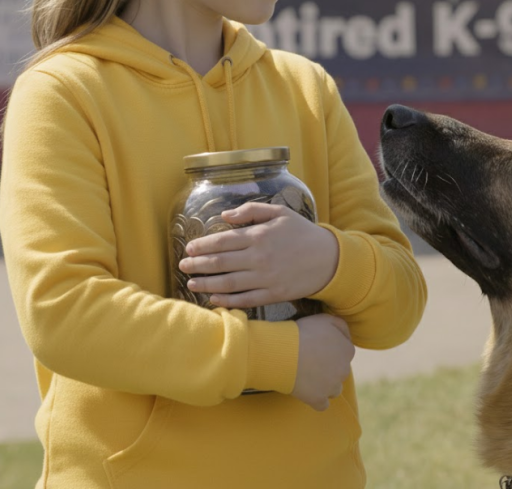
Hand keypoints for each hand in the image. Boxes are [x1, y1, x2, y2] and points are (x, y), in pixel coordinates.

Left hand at [179, 202, 339, 308]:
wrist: (328, 259)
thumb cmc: (302, 232)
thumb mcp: (279, 212)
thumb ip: (251, 211)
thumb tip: (225, 216)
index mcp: (259, 236)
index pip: (223, 241)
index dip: (203, 246)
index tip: (190, 248)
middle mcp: (259, 258)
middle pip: (220, 263)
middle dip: (198, 264)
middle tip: (183, 265)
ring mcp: (265, 279)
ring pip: (228, 283)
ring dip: (206, 284)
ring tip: (191, 283)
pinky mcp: (273, 295)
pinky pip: (244, 300)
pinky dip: (226, 301)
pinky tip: (213, 298)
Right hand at [292, 314, 354, 410]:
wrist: (285, 352)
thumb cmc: (304, 332)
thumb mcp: (325, 318)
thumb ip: (341, 325)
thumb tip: (346, 336)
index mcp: (348, 350)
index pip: (344, 351)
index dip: (331, 348)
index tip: (317, 346)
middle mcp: (344, 370)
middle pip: (339, 370)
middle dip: (329, 366)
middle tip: (311, 360)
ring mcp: (332, 387)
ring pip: (334, 388)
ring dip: (325, 384)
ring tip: (309, 376)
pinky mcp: (318, 400)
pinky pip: (322, 404)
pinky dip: (316, 399)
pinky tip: (308, 391)